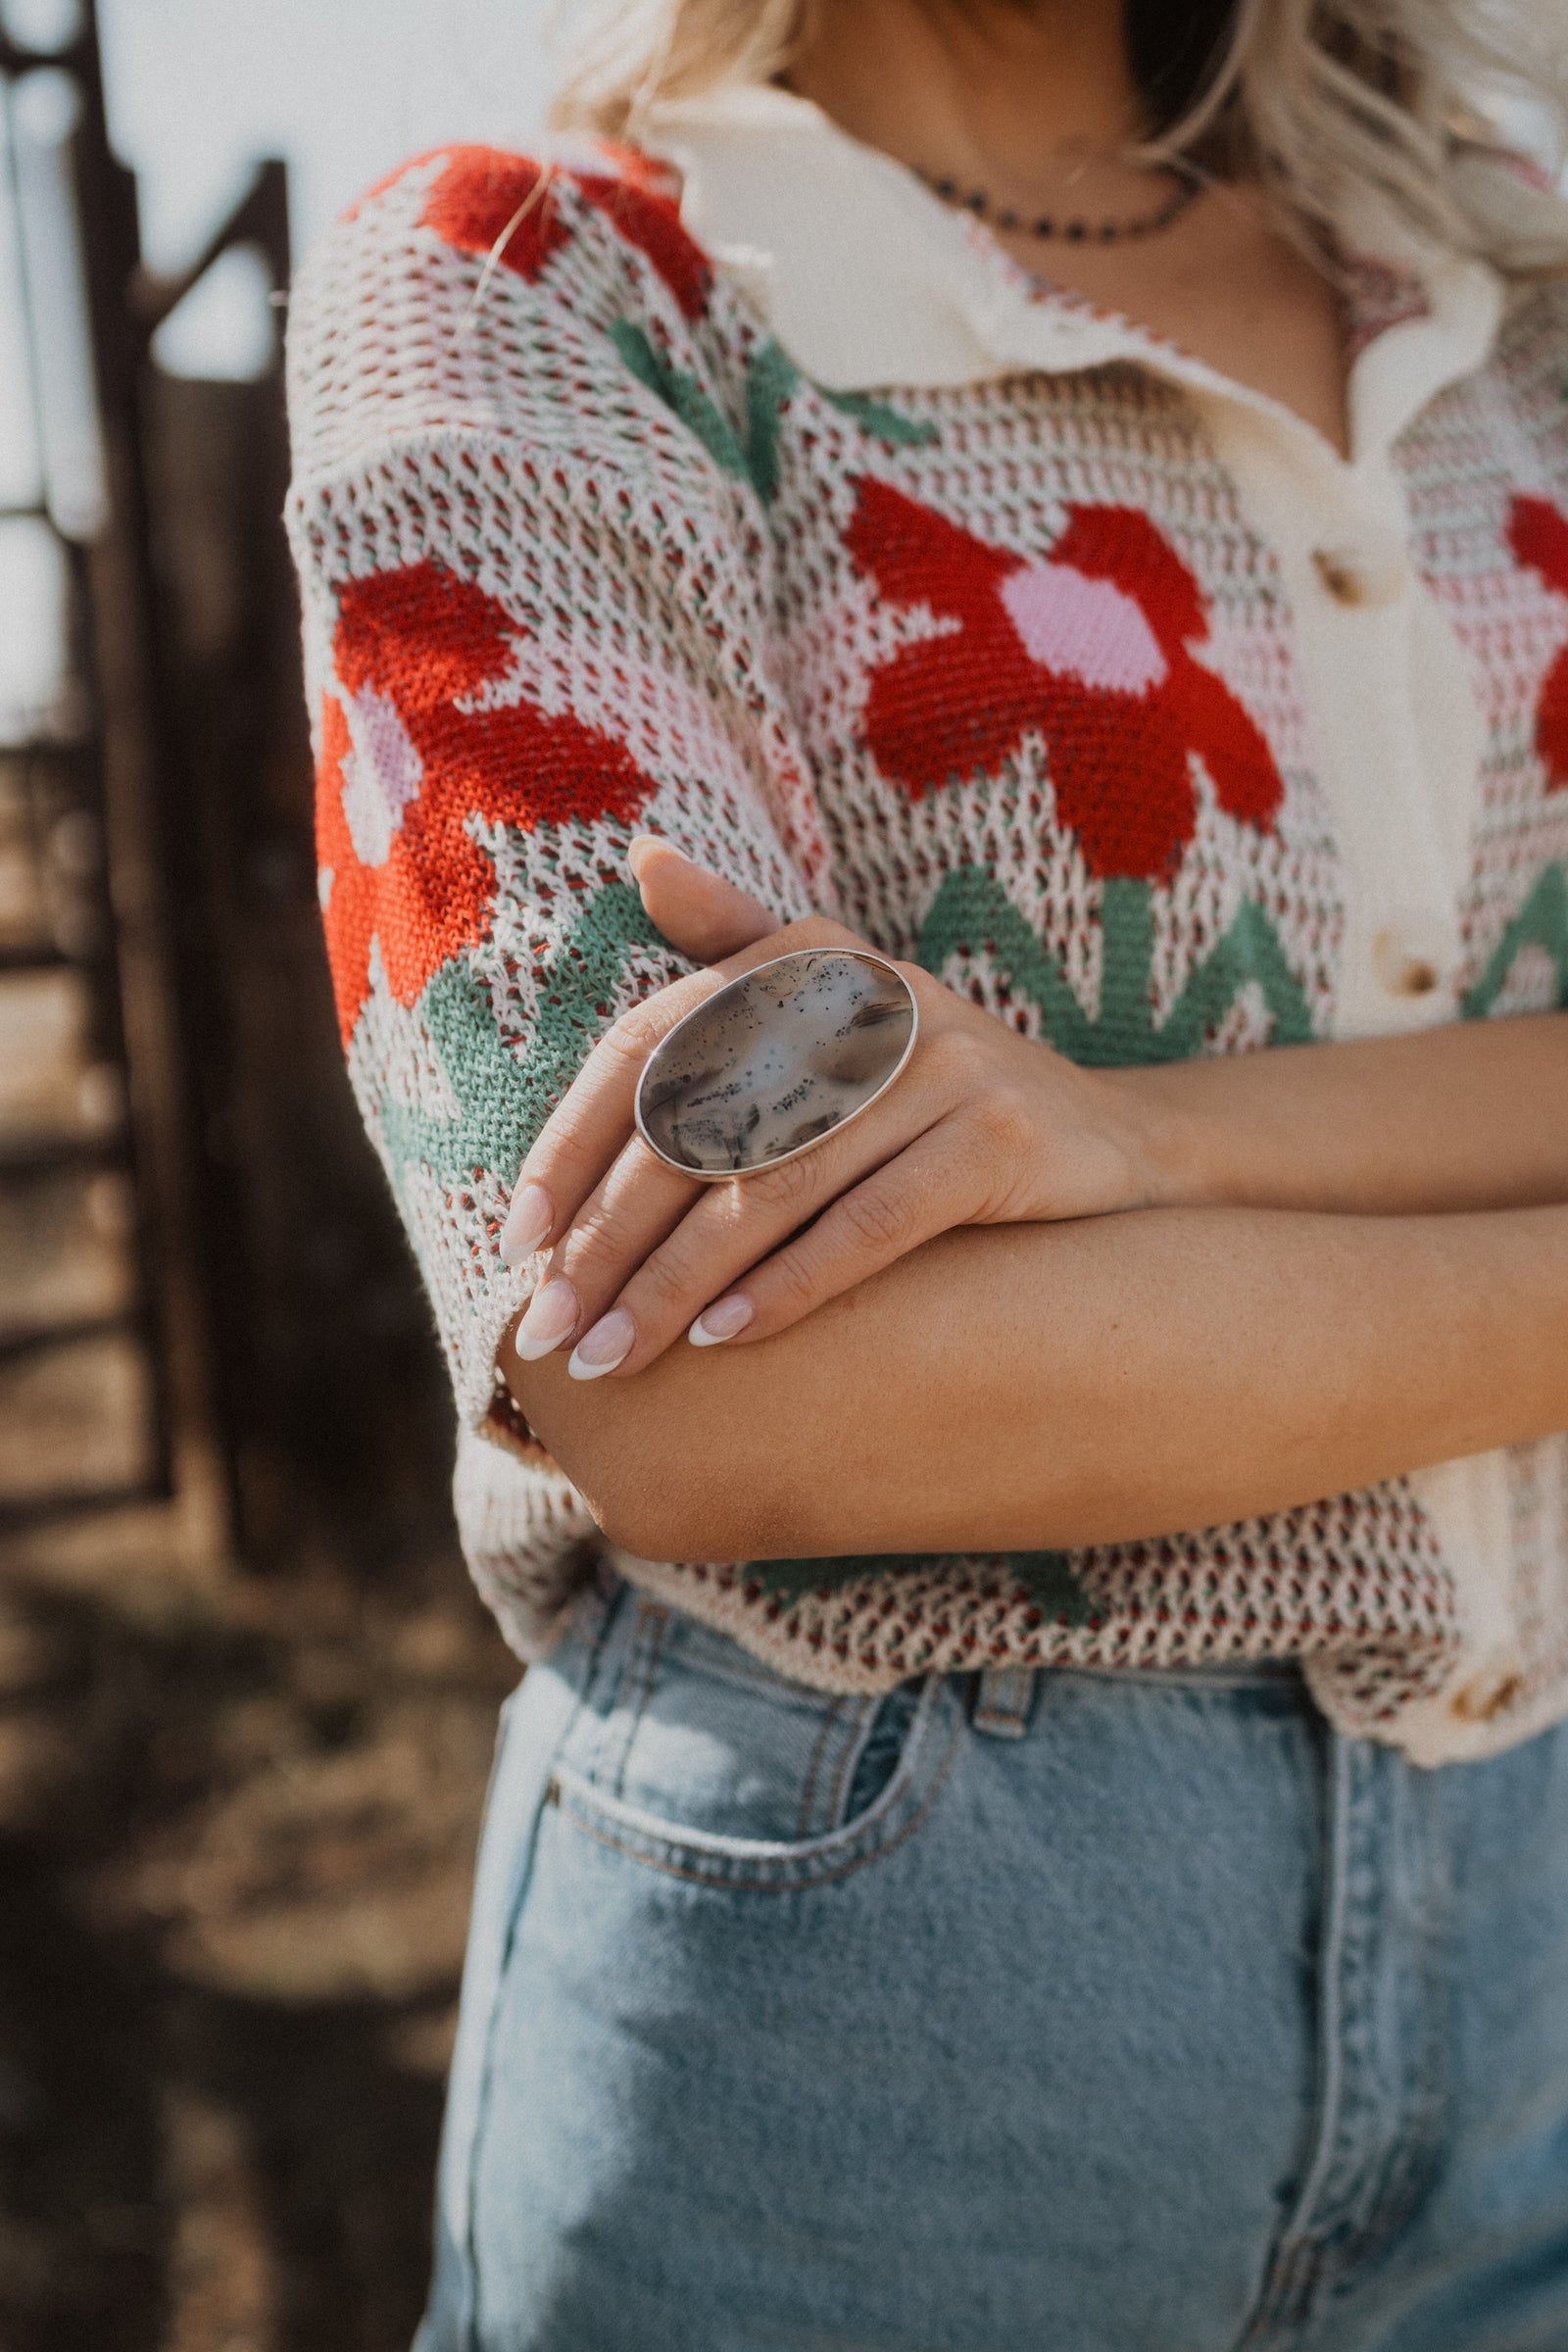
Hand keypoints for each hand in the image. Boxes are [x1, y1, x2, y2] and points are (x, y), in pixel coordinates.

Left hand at [497, 841, 1170, 1379]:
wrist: (1110, 1143)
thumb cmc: (931, 1092)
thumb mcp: (838, 1011)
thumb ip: (737, 940)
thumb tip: (641, 855)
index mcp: (804, 956)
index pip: (651, 1048)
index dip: (572, 1143)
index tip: (514, 1243)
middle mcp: (866, 992)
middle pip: (699, 1126)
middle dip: (611, 1239)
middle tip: (553, 1330)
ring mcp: (938, 1059)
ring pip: (771, 1185)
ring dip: (678, 1283)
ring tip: (616, 1356)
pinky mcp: (997, 1134)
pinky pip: (868, 1222)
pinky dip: (789, 1285)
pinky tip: (723, 1341)